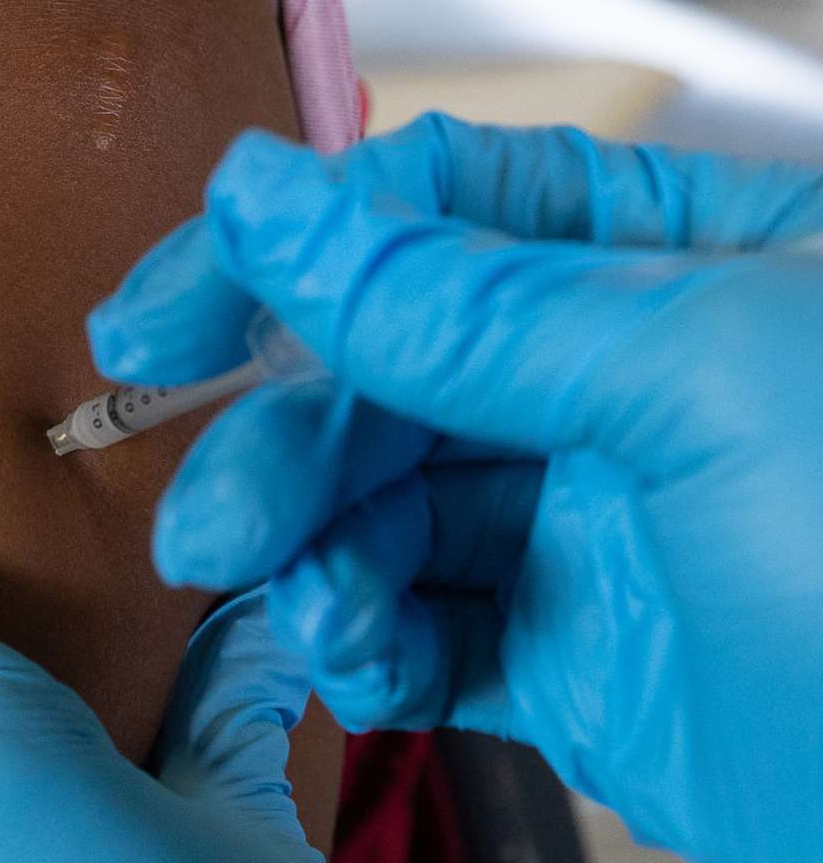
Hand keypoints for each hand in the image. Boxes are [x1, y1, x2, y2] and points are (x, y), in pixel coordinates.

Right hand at [91, 115, 822, 862]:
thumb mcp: (691, 378)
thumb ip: (459, 299)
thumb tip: (270, 197)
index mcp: (683, 262)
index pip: (437, 209)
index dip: (287, 257)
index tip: (171, 312)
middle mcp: (631, 383)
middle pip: (386, 370)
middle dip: (285, 437)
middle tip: (212, 510)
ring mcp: (603, 527)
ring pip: (384, 506)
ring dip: (312, 552)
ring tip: (301, 605)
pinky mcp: (583, 666)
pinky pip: (424, 630)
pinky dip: (366, 644)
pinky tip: (366, 660)